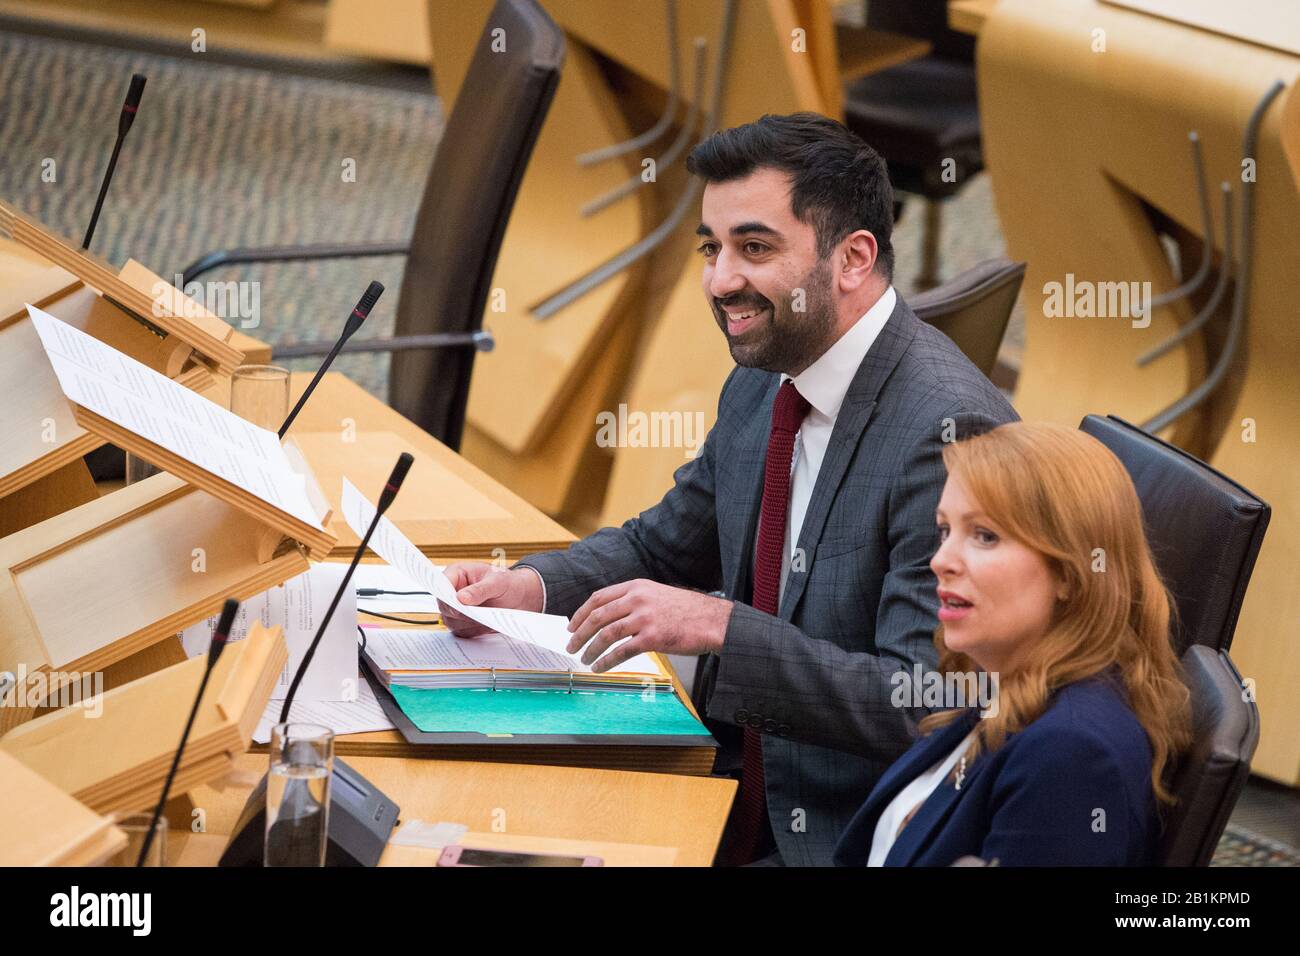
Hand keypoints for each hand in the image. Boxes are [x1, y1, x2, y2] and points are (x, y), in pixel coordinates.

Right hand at [440, 562, 543, 637]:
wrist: (519, 598)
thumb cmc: (507, 583)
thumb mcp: (497, 582)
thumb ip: (479, 590)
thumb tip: (461, 598)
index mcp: (457, 573)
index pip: (441, 584)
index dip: (446, 594)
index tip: (457, 603)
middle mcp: (453, 591)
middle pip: (444, 606)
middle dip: (460, 612)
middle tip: (476, 614)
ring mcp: (456, 608)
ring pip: (451, 621)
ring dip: (468, 623)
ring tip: (487, 618)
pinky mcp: (462, 623)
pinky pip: (461, 631)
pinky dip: (473, 630)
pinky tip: (487, 625)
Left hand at [564, 579, 732, 671]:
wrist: (713, 621)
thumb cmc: (687, 611)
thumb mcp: (657, 595)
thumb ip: (634, 600)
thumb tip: (609, 615)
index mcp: (637, 586)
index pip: (599, 597)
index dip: (581, 613)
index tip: (572, 625)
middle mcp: (638, 599)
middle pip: (598, 615)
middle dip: (580, 633)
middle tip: (571, 645)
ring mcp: (644, 618)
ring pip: (606, 633)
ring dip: (590, 648)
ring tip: (584, 659)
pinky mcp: (652, 637)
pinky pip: (621, 651)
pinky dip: (606, 661)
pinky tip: (600, 667)